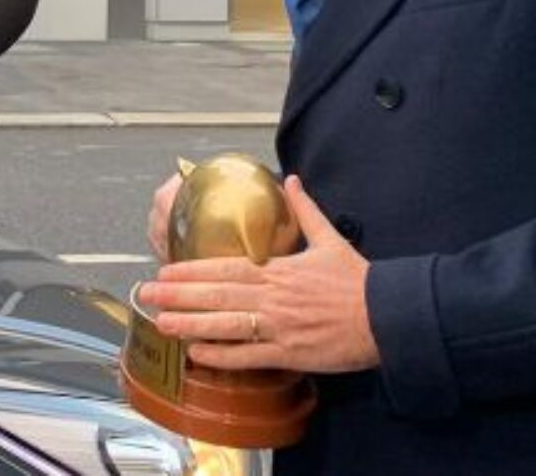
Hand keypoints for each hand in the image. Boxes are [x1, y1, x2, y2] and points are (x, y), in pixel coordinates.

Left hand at [136, 176, 379, 374]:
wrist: (389, 315)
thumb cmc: (360, 281)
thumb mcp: (331, 239)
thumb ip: (306, 210)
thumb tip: (293, 180)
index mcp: (280, 270)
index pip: (226, 267)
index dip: (193, 270)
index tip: (166, 270)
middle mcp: (274, 297)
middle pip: (217, 295)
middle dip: (179, 296)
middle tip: (146, 295)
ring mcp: (280, 327)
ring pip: (227, 325)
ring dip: (191, 324)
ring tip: (161, 323)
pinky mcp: (292, 353)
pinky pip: (250, 356)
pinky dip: (223, 356)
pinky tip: (198, 354)